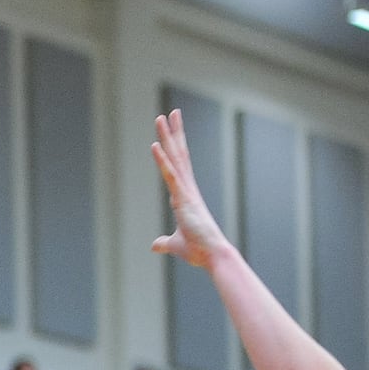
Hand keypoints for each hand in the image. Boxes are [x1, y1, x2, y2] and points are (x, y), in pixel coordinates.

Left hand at [151, 110, 233, 267]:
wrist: (213, 256)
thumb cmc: (199, 250)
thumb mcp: (175, 244)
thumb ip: (165, 242)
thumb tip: (155, 246)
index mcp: (186, 196)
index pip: (178, 166)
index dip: (173, 148)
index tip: (170, 132)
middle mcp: (187, 189)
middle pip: (179, 155)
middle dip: (173, 133)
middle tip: (170, 113)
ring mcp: (186, 192)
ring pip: (175, 159)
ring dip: (167, 137)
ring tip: (162, 117)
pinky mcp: (184, 199)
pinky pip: (171, 175)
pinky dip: (162, 161)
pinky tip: (155, 145)